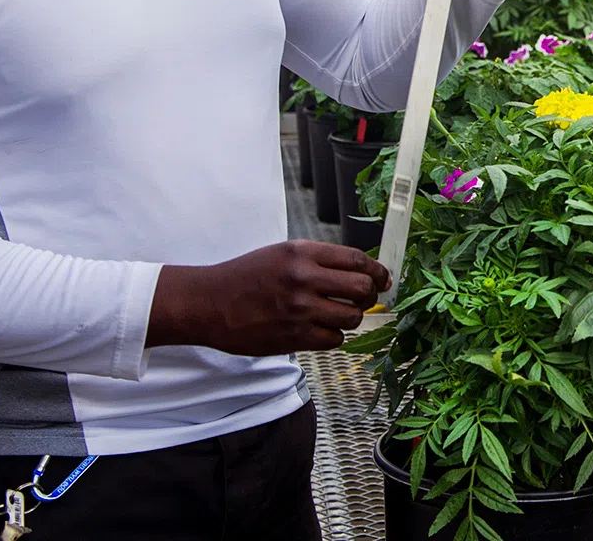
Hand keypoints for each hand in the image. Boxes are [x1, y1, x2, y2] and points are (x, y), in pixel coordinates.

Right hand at [147, 240, 390, 354]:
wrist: (208, 303)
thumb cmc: (246, 277)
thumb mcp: (283, 254)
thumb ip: (319, 260)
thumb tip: (361, 271)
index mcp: (302, 252)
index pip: (356, 260)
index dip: (377, 271)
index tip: (384, 279)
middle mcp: (304, 278)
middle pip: (362, 289)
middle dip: (369, 295)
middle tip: (365, 299)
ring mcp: (299, 309)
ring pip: (352, 317)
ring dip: (350, 318)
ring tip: (337, 315)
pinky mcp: (294, 337)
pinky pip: (334, 340)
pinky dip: (333, 337)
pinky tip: (321, 330)